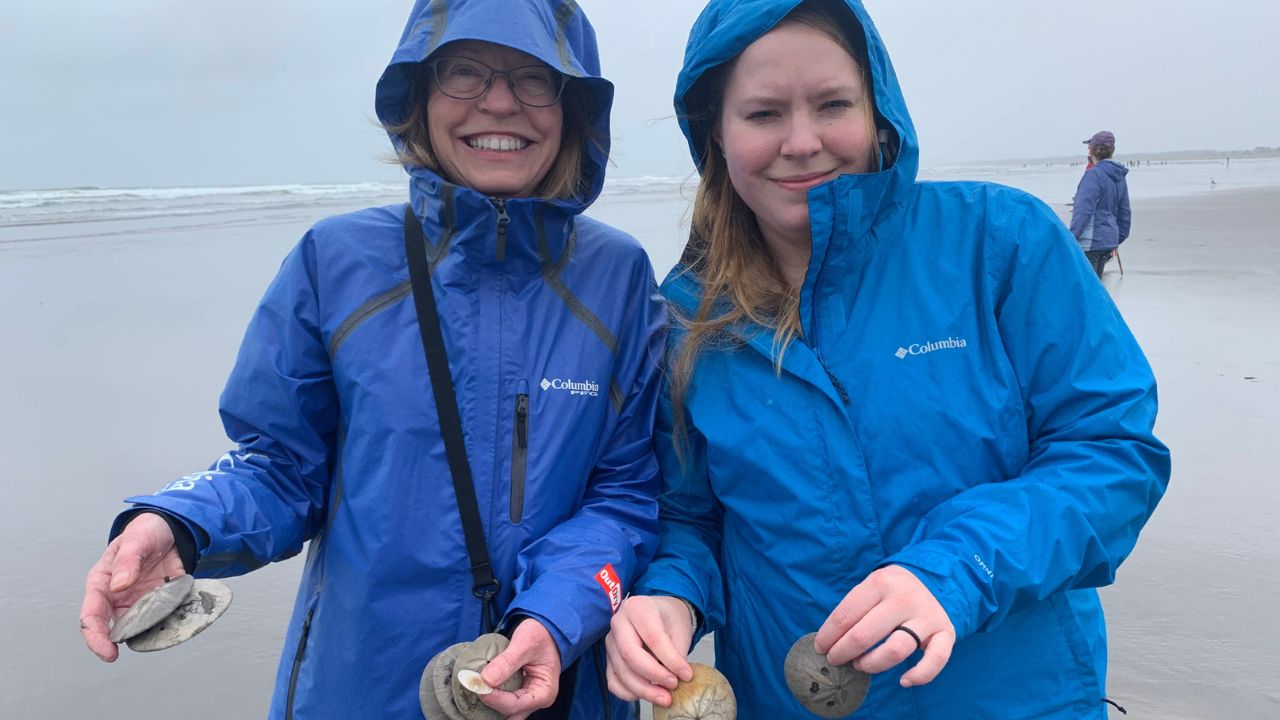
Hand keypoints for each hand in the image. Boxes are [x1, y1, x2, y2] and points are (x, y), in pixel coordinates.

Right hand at [79, 512, 185, 660]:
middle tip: (137, 648)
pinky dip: (172, 623)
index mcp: (102, 584)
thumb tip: (119, 585)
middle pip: (114, 629)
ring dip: (150, 633)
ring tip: (164, 633)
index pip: (92, 616)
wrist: (170, 530)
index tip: (108, 651)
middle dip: (122, 643)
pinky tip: (182, 622)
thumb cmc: (144, 533)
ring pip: (141, 627)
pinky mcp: (161, 603)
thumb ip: (128, 561)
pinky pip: (165, 618)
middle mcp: (119, 599)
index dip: (96, 637)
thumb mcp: (135, 540)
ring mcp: (140, 603)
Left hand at [477, 619, 561, 719]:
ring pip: (504, 712)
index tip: (477, 684)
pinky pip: (501, 703)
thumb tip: (485, 680)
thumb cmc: (540, 634)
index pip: (514, 705)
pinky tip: (480, 686)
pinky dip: (490, 697)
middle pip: (509, 714)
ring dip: (489, 703)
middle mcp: (536, 700)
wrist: (545, 629)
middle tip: (474, 687)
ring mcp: (526, 699)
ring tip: (476, 687)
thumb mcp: (525, 643)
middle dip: (490, 706)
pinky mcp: (517, 694)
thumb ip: (506, 662)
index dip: (493, 698)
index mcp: (544, 692)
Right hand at [604, 595, 694, 705]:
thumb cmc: (669, 619)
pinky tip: (647, 695)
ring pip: (621, 671)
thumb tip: (678, 678)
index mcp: (638, 607)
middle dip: (653, 675)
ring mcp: (610, 641)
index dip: (670, 660)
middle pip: (629, 654)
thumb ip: (677, 653)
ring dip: (644, 689)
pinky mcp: (608, 658)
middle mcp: (618, 622)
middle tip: (673, 685)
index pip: (653, 638)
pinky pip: (613, 681)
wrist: (659, 614)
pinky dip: (629, 693)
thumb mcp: (680, 629)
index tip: (686, 675)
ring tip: (665, 697)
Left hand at [814, 565, 955, 687]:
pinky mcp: (946, 632)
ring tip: (860, 665)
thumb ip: (854, 608)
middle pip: (865, 635)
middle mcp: (904, 598)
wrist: (936, 579)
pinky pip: (936, 660)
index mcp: (880, 583)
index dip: (828, 636)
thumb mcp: (872, 586)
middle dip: (843, 653)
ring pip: (895, 650)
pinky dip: (920, 675)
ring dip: (872, 664)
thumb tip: (828, 641)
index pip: (846, 615)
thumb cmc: (893, 590)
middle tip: (835, 660)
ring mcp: (926, 616)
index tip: (820, 648)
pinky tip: (904, 680)